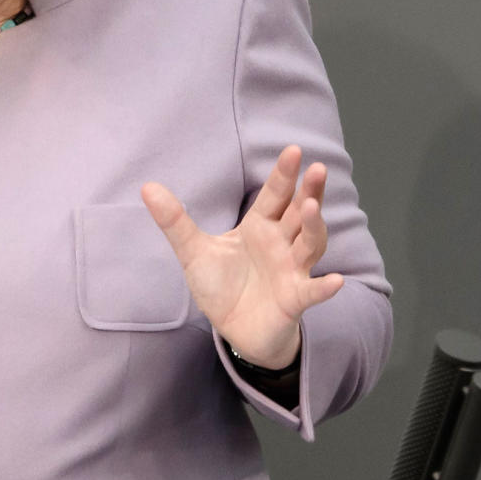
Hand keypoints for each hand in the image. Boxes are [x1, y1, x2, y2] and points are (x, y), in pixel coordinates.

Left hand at [141, 145, 343, 369]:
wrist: (233, 329)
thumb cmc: (221, 285)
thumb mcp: (192, 251)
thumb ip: (174, 220)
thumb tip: (146, 187)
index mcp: (259, 227)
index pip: (275, 195)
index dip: (284, 174)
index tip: (294, 150)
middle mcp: (281, 244)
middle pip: (300, 213)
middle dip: (309, 192)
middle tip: (317, 168)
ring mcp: (291, 271)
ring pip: (309, 245)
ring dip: (314, 227)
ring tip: (313, 208)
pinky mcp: (294, 300)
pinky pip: (312, 292)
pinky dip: (324, 288)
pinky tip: (334, 282)